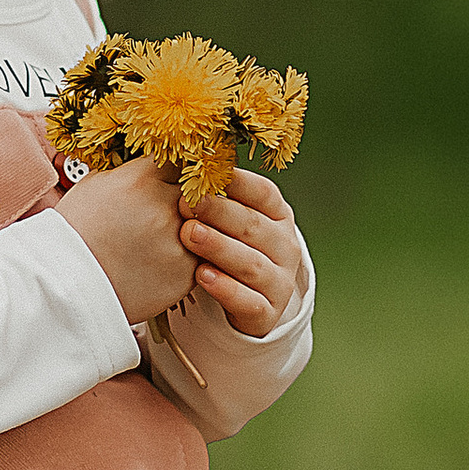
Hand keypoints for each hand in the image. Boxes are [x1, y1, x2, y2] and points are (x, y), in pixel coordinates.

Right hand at [53, 155, 193, 325]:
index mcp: (142, 179)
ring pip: (206, 225)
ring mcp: (179, 242)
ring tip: (162, 238)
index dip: (177, 169)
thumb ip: (130, 170)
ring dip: (193, 229)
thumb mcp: (94, 184)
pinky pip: (201, 258)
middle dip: (188, 198)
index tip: (174, 176)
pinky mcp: (186, 274)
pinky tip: (160, 262)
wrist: (65, 286)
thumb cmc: (74, 235)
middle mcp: (165, 207)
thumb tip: (150, 160)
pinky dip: (187, 259)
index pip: (181, 157)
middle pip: (199, 191)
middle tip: (170, 210)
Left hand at [180, 169, 304, 336]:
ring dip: (220, 248)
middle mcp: (285, 247)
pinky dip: (226, 289)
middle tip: (188, 203)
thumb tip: (183, 156)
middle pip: (254, 226)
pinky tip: (202, 276)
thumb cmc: (225, 248)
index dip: (236, 182)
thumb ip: (212, 194)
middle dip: (220, 213)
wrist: (241, 302)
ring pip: (252, 264)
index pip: (263, 193)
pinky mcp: (267, 313)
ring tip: (190, 235)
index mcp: (277, 215)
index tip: (204, 173)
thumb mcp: (224, 220)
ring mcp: (279, 281)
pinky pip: (248, 301)